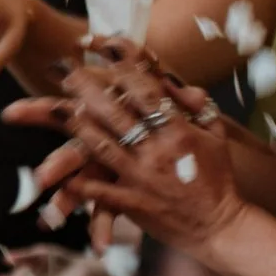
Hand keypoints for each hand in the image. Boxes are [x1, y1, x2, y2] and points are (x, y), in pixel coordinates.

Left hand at [55, 59, 243, 252]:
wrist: (220, 226)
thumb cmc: (218, 180)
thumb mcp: (216, 138)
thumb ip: (200, 108)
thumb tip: (181, 84)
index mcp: (178, 131)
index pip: (147, 93)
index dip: (125, 69)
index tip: (105, 48)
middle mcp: (157, 150)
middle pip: (116, 113)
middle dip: (88, 90)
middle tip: (63, 70)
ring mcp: (143, 177)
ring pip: (103, 147)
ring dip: (78, 127)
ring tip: (54, 108)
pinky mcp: (134, 203)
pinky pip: (102, 192)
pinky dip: (82, 185)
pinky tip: (61, 175)